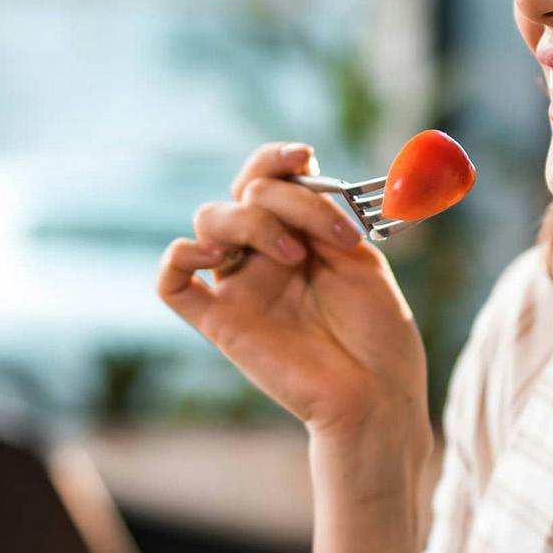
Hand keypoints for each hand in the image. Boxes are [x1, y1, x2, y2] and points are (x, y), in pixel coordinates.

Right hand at [157, 141, 429, 444]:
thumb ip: (326, 217)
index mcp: (299, 237)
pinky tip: (215, 256)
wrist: (379, 396)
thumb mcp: (362, 261)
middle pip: (244, 192)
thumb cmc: (380, 335)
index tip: (304, 156)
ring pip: (209, 220)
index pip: (268, 179)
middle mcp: (264, 257)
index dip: (277, 159)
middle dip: (288, 198)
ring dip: (252, 221)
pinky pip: (171, 283)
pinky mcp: (221, 322)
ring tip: (296, 257)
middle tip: (332, 237)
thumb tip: (300, 175)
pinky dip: (178, 257)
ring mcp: (240, 287)